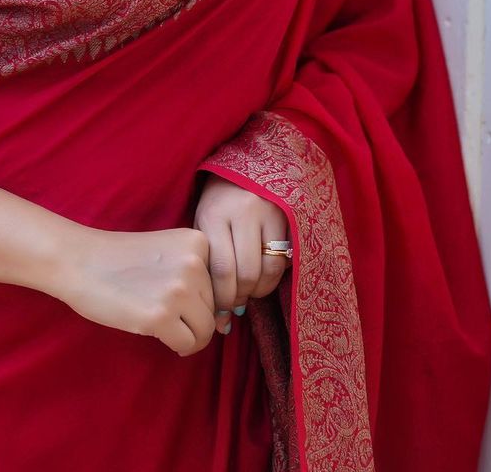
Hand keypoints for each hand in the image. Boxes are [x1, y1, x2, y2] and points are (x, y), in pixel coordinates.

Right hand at [55, 225, 218, 356]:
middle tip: (165, 311)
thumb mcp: (168, 252)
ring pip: (205, 330)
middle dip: (194, 317)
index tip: (179, 296)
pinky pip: (187, 345)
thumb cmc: (122, 258)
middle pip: (215, 308)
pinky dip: (178, 346)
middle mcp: (194, 263)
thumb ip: (196, 273)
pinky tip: (159, 334)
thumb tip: (227, 321)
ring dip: (189, 334)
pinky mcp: (160, 316)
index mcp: (199, 242)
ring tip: (164, 325)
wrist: (80, 261)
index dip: (202, 297)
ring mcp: (178, 290)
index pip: (221, 283)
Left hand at [193, 173, 290, 333]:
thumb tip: (221, 320)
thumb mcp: (203, 227)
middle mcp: (242, 212)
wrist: (238, 170)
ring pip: (269, 268)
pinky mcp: (287, 214)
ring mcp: (268, 212)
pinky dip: (275, 276)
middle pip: (247, 273)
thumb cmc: (215, 206)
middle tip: (234, 305)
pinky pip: (285, 257)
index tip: (220, 313)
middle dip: (240, 298)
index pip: (221, 269)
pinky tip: (264, 277)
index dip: (222, 299)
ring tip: (249, 291)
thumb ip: (208, 266)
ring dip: (260, 290)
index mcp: (214, 215)